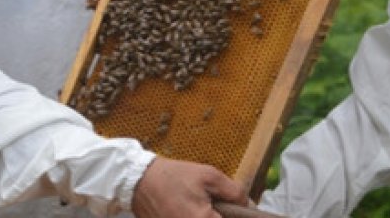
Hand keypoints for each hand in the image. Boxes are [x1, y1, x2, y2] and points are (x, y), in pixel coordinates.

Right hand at [131, 157, 248, 217]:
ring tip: (202, 205)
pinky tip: (192, 209)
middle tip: (217, 206)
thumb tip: (249, 205)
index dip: (238, 217)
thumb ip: (233, 192)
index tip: (237, 211)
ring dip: (209, 216)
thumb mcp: (209, 175)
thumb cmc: (175, 176)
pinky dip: (197, 217)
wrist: (140, 182)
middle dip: (222, 215)